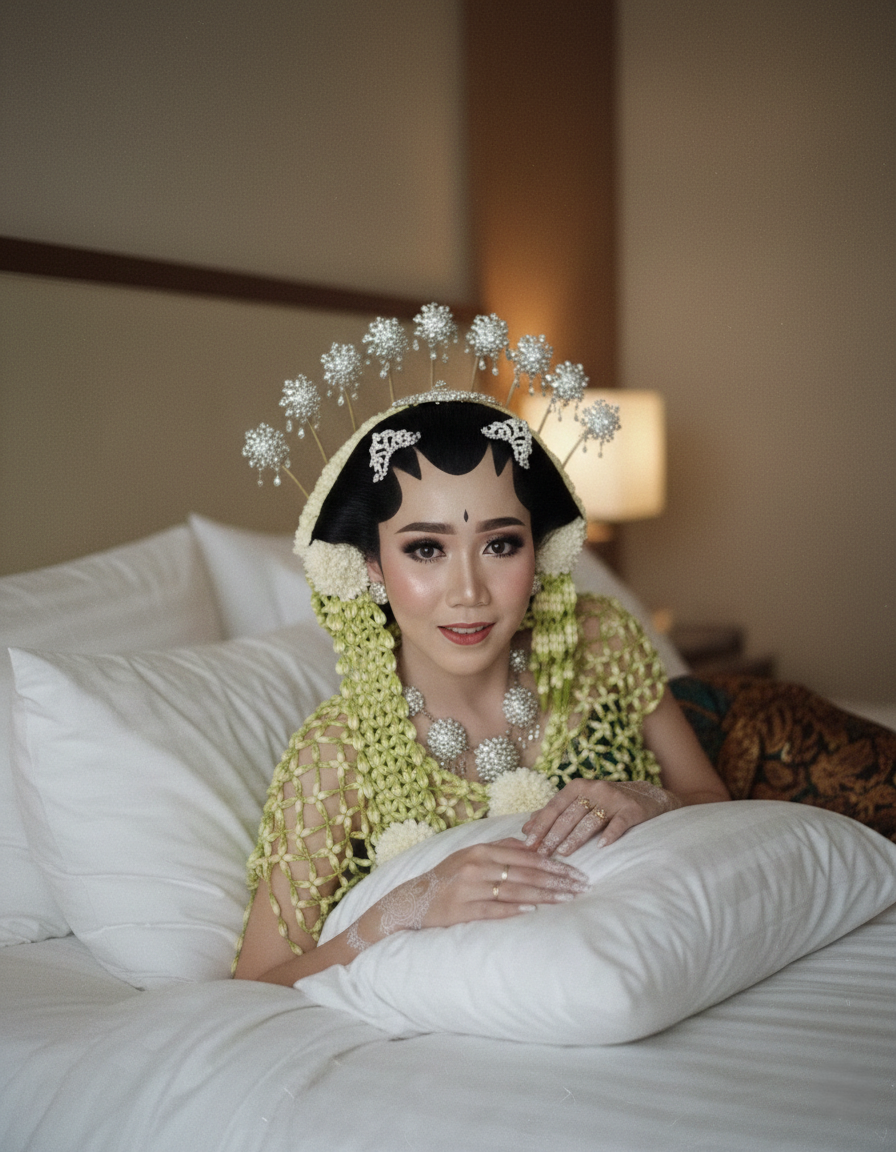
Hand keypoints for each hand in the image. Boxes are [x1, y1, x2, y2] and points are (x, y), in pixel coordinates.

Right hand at [346, 837, 588, 952]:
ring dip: (545, 895)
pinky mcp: (463, 910)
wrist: (413, 900)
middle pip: (525, 873)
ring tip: (568, 899)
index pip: (526, 856)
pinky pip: (494, 909)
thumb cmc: (448, 877)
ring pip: (515, 890)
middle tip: (580, 886)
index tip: (575, 871)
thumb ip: (500, 848)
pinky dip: (516, 909)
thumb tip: (532, 844)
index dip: (553, 864)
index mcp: (481, 850)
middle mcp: (476, 866)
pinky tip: (535, 910)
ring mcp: (469, 888)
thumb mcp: (470, 854)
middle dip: (556, 880)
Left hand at [521, 780, 680, 856]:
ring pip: (590, 820)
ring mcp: (614, 799)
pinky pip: (619, 823)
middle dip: (554, 835)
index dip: (540, 824)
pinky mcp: (632, 810)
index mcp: (578, 786)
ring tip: (564, 853)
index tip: (528, 842)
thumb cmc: (606, 803)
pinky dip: (610, 834)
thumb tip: (525, 828)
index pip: (555, 806)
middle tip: (541, 854)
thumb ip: (554, 814)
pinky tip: (601, 847)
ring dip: (576, 837)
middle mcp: (595, 789)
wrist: (646, 797)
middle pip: (570, 814)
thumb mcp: (579, 803)